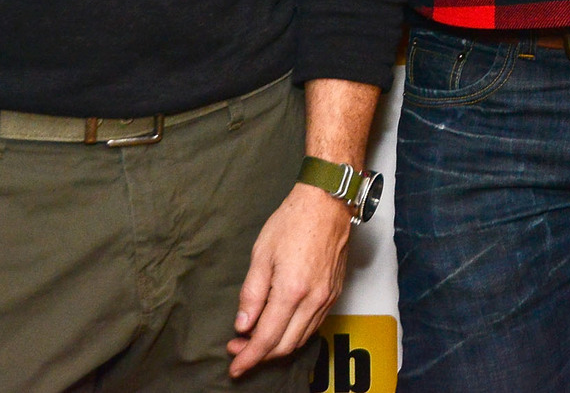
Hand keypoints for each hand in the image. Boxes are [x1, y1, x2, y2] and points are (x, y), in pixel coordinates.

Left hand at [227, 184, 352, 376]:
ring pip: (301, 339)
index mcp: (292, 290)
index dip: (249, 357)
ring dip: (277, 346)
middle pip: (285, 345)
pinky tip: (280, 325)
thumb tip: (243, 324)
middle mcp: (313, 300)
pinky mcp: (334, 293)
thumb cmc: (293, 221)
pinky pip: (314, 325)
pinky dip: (295, 334)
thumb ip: (252, 293)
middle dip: (260, 355)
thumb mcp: (262, 254)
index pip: (267, 338)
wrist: (327, 203)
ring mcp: (327, 298)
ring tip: (255, 337)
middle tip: (238, 348)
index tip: (235, 367)